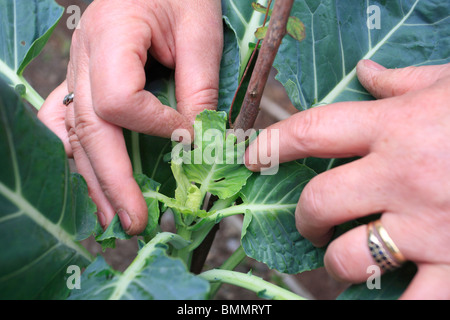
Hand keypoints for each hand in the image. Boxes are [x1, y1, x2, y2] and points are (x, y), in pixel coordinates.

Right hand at [38, 0, 222, 234]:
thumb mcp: (201, 33)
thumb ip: (199, 89)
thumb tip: (199, 143)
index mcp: (110, 35)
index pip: (121, 101)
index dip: (157, 127)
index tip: (190, 137)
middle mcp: (83, 56)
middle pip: (88, 129)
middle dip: (113, 181)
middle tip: (134, 220)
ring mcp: (78, 69)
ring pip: (72, 134)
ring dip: (92, 179)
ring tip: (110, 216)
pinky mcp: (84, 80)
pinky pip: (66, 122)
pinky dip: (77, 155)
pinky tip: (88, 181)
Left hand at [246, 59, 449, 298]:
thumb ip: (403, 83)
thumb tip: (367, 73)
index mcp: (395, 127)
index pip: (310, 132)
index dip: (272, 145)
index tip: (253, 156)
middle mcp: (402, 177)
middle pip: (318, 203)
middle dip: (304, 218)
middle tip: (311, 221)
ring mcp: (429, 227)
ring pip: (349, 259)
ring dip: (338, 263)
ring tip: (347, 258)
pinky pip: (408, 304)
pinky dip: (388, 305)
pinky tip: (383, 295)